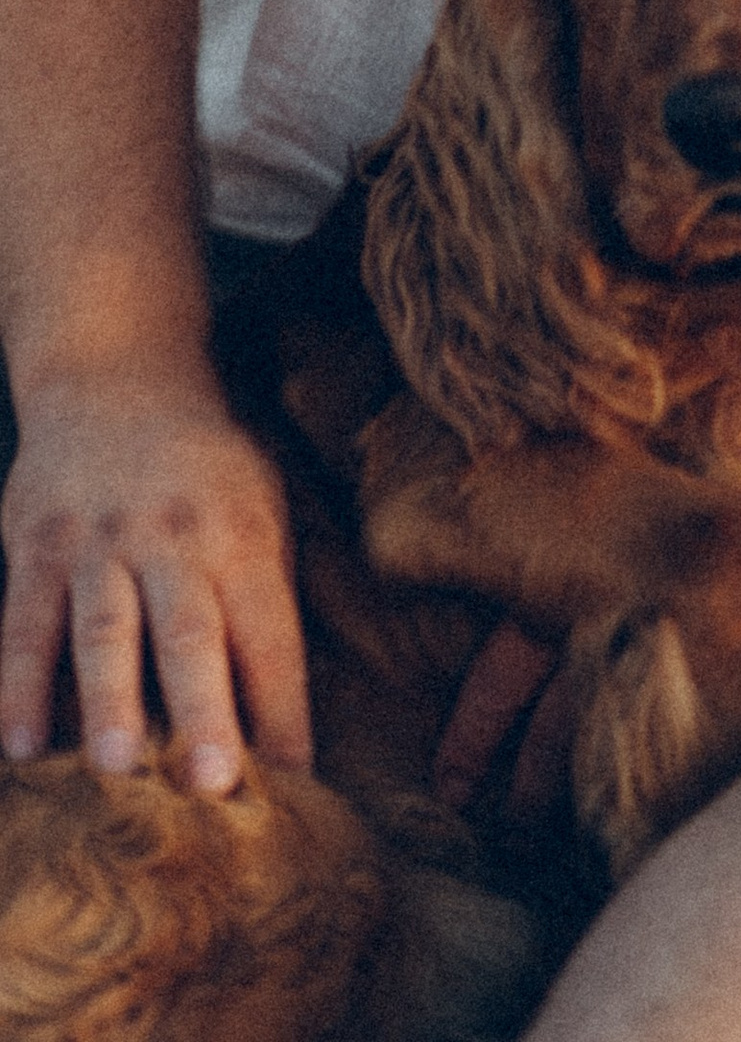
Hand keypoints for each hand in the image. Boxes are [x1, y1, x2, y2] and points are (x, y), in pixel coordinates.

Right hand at [0, 354, 309, 790]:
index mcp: (243, 535)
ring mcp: (101, 541)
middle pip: (191, 634)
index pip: (270, 632)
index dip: (284, 707)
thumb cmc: (207, 466)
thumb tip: (285, 707)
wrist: (120, 372)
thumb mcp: (263, 504)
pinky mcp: (37, 544)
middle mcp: (175, 538)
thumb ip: (267, 596)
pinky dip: (19, 685)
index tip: (296, 780)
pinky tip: (19, 745)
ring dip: (111, 701)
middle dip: (205, 710)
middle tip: (214, 785)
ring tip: (118, 766)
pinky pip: (24, 622)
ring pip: (106, 629)